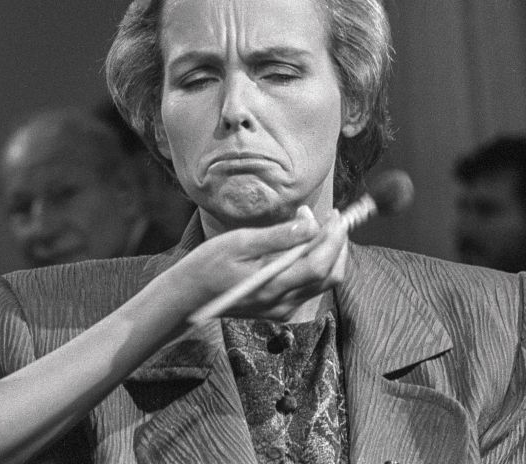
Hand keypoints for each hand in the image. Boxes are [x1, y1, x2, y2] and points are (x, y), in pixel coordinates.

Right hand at [177, 206, 348, 321]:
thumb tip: (310, 224)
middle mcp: (283, 303)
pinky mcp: (279, 309)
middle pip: (329, 276)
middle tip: (330, 217)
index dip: (334, 240)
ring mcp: (283, 309)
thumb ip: (277, 236)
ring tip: (315, 226)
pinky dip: (314, 264)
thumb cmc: (208, 265)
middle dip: (337, 245)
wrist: (188, 296)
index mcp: (273, 286)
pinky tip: (302, 245)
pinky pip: (309, 287)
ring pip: (322, 282)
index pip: (319, 265)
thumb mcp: (239, 243)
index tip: (335, 215)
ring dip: (328, 254)